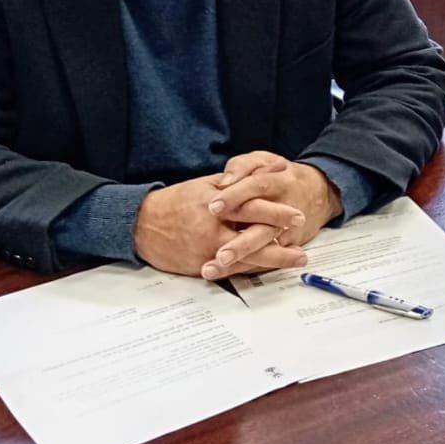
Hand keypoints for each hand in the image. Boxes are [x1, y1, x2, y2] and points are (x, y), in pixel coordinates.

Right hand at [133, 174, 307, 277]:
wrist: (141, 225)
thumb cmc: (175, 202)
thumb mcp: (205, 186)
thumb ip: (234, 183)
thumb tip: (264, 172)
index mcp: (216, 204)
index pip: (252, 207)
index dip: (276, 212)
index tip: (297, 216)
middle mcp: (213, 228)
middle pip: (253, 237)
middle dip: (280, 244)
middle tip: (303, 248)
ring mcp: (206, 250)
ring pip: (245, 259)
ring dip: (273, 261)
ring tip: (295, 259)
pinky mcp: (199, 266)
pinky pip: (229, 271)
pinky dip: (250, 270)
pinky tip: (268, 270)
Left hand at [201, 152, 343, 278]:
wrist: (320, 192)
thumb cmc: (281, 176)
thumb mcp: (264, 161)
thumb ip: (242, 166)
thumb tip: (223, 182)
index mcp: (278, 182)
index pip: (257, 187)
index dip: (236, 196)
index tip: (213, 207)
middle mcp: (285, 208)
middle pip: (264, 227)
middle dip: (242, 243)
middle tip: (220, 254)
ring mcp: (287, 230)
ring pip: (264, 247)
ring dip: (241, 259)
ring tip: (216, 267)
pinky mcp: (287, 245)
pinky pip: (267, 258)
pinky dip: (246, 267)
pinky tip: (223, 274)